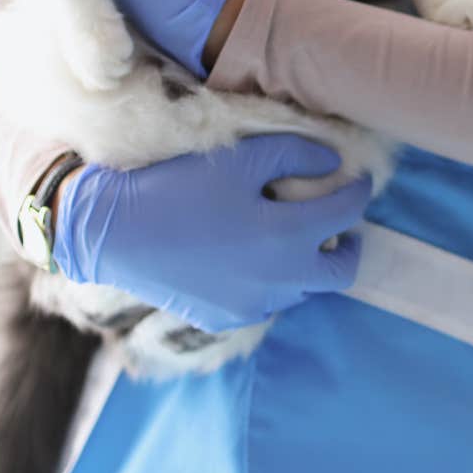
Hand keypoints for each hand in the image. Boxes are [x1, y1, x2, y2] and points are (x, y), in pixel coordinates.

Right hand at [52, 134, 371, 330]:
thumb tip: (330, 162)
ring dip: (307, 263)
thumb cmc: (178, 187)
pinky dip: (272, 280)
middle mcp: (278, 281)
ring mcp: (252, 306)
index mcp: (287, 237)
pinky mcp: (225, 318)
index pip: (346, 214)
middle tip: (337, 222)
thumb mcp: (239, 158)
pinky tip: (250, 256)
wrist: (114, 233)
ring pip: (303, 289)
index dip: (358, 192)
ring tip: (289, 235)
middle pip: (340, 273)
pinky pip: (266, 301)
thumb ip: (293, 155)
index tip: (357, 180)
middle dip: (347, 244)